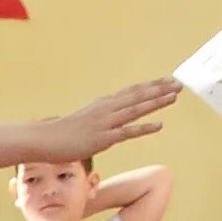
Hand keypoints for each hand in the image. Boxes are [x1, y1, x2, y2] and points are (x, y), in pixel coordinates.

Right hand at [34, 80, 177, 164]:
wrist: (43, 139)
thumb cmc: (59, 133)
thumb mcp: (82, 122)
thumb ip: (96, 121)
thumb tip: (103, 124)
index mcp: (103, 104)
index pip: (131, 92)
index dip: (150, 86)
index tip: (166, 81)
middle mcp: (106, 109)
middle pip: (137, 95)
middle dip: (159, 89)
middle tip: (178, 83)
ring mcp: (105, 123)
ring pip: (136, 109)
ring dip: (156, 102)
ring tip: (174, 96)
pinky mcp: (103, 138)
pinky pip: (128, 132)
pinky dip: (145, 128)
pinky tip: (160, 125)